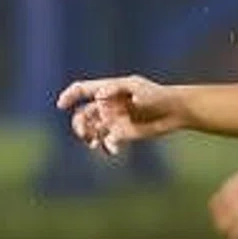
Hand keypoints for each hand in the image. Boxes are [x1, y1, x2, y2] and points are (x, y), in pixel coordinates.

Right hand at [56, 75, 183, 153]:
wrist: (175, 111)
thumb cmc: (158, 95)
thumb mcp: (137, 88)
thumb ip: (116, 90)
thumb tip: (97, 98)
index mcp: (109, 90)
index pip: (83, 90)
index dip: (70, 96)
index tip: (62, 105)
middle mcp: (108, 105)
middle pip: (83, 114)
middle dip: (80, 124)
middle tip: (86, 133)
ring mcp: (114, 120)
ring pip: (92, 129)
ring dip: (89, 137)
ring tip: (94, 143)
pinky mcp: (123, 133)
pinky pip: (107, 141)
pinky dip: (106, 146)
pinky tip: (113, 149)